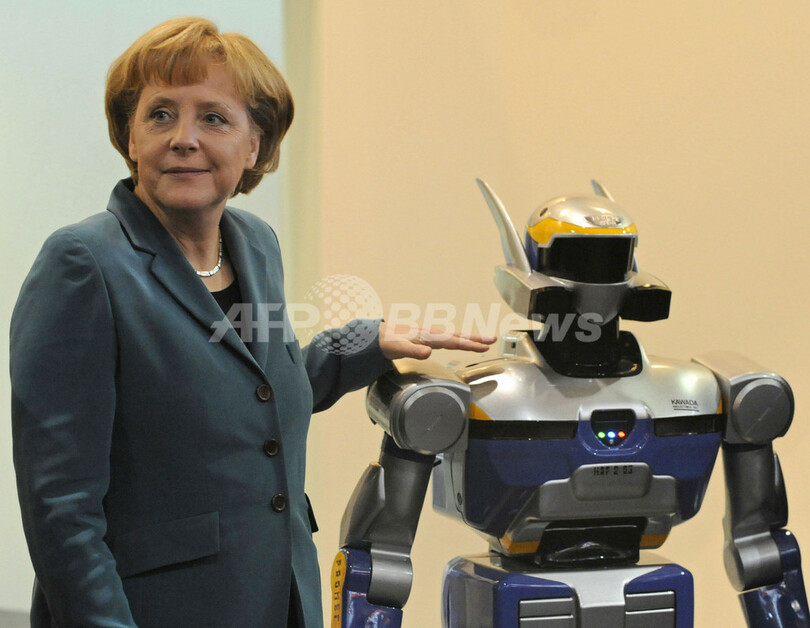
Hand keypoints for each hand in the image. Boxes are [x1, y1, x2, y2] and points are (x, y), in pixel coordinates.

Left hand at [378, 322, 495, 359]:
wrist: (377, 336)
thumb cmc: (387, 342)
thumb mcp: (397, 349)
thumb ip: (412, 351)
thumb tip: (430, 352)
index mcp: (428, 336)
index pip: (453, 341)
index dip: (469, 344)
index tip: (483, 347)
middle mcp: (431, 334)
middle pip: (457, 337)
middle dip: (475, 339)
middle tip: (492, 340)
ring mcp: (430, 336)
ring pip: (454, 337)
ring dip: (469, 340)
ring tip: (484, 342)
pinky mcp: (427, 339)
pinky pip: (447, 340)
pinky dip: (458, 341)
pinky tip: (462, 343)